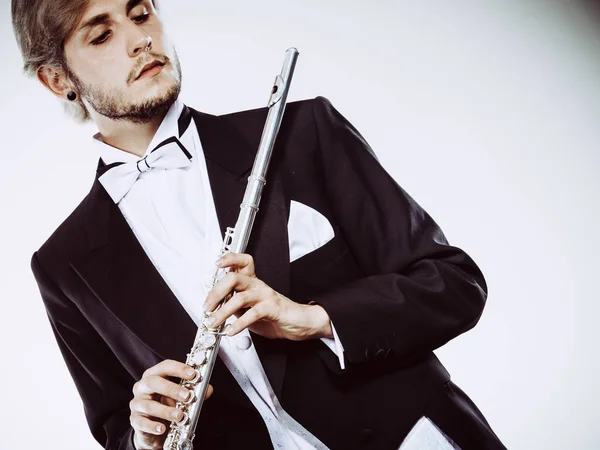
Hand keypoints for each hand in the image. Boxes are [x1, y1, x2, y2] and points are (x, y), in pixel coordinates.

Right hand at [130, 360, 212, 449]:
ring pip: (149, 405)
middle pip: (153, 382)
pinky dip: (153, 426)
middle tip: (187, 396)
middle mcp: (143, 387)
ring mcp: (137, 403)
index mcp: (154, 376)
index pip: (164, 366)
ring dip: (166, 410)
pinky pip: (142, 422)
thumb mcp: (180, 397)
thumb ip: (194, 392)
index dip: (178, 368)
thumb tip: (208, 389)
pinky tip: (162, 428)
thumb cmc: (166, 405)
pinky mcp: (135, 420)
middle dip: (172, 388)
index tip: (193, 374)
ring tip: (180, 416)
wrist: (152, 428)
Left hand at [203, 253, 332, 340]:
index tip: (217, 264)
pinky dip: (239, 324)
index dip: (229, 259)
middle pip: (233, 278)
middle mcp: (258, 285)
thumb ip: (233, 306)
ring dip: (222, 312)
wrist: (299, 322)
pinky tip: (232, 331)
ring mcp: (265, 295)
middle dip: (216, 292)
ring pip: (239, 297)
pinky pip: (252, 314)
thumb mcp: (248, 309)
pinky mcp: (272, 308)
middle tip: (207, 307)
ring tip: (214, 323)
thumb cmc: (274, 315)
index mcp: (252, 282)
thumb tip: (214, 308)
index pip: (242, 262)